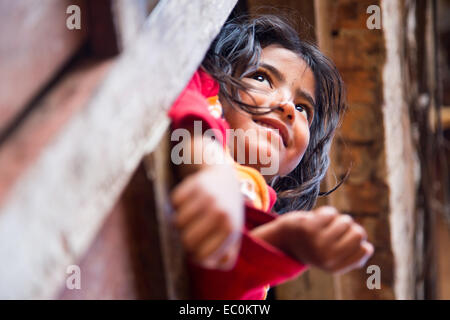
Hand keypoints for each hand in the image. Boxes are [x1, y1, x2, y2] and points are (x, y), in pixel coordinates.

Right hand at [171, 162, 243, 269]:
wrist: (224, 178)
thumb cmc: (226, 213)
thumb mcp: (232, 235)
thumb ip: (226, 257)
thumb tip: (208, 262)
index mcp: (230, 229)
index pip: (203, 255)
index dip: (194, 256)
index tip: (195, 249)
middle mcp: (220, 213)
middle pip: (187, 240)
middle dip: (183, 240)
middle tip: (187, 234)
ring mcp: (208, 198)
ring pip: (177, 222)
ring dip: (178, 223)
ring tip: (187, 219)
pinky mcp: (196, 185)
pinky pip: (174, 203)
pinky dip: (175, 205)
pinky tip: (186, 203)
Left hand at [251, 206, 373, 274]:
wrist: (281, 240)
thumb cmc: (311, 246)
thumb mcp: (330, 256)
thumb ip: (348, 254)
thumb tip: (368, 248)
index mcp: (334, 267)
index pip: (365, 249)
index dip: (359, 240)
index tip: (345, 238)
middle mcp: (327, 258)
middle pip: (359, 233)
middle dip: (350, 227)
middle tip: (336, 228)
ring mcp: (318, 242)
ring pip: (345, 220)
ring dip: (336, 218)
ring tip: (324, 224)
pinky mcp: (309, 228)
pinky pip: (331, 213)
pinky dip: (326, 213)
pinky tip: (316, 219)